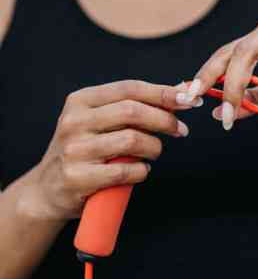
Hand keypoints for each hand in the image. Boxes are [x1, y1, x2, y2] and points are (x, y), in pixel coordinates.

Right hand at [29, 80, 196, 220]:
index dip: (163, 93)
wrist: (48, 190)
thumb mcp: (101, 121)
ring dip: (155, 147)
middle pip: (133, 111)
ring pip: (132, 140)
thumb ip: (135, 106)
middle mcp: (74, 121)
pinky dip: (141, 171)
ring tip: (154, 152)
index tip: (188, 99)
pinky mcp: (77, 178)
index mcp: (81, 101)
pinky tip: (140, 170)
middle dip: (165, 119)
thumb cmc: (86, 150)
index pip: (129, 88)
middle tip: (180, 129)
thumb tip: (179, 90)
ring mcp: (74, 150)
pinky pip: (125, 171)